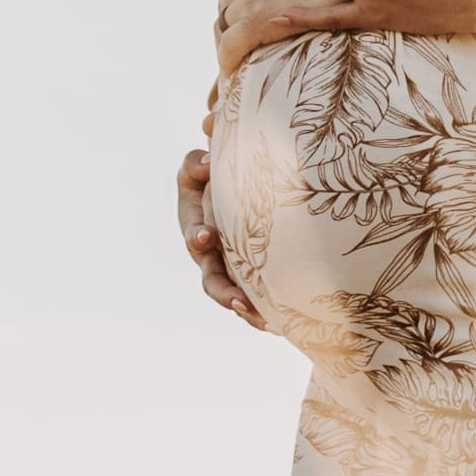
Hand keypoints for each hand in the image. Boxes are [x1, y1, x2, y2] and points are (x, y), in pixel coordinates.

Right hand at [176, 146, 261, 328]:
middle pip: (211, 280)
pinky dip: (262, 316)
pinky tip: (281, 326)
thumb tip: (206, 149)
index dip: (197, 236)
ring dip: (246, 310)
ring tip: (266, 323)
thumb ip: (197, 162)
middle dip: (222, 291)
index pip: (194, 233)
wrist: (232, 197)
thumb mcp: (198, 169)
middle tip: (238, 300)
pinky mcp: (244, 281)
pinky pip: (251, 303)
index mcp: (196, 227)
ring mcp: (226, 272)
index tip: (206, 235)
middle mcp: (210, 257)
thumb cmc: (213, 179)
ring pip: (232, 297)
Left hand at [215, 0, 354, 76]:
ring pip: (226, 24)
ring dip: (232, 37)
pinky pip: (231, 45)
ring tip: (240, 55)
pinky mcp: (258, 20)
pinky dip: (227, 58)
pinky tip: (232, 71)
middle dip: (237, 17)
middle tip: (247, 34)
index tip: (254, 5)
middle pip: (228, 2)